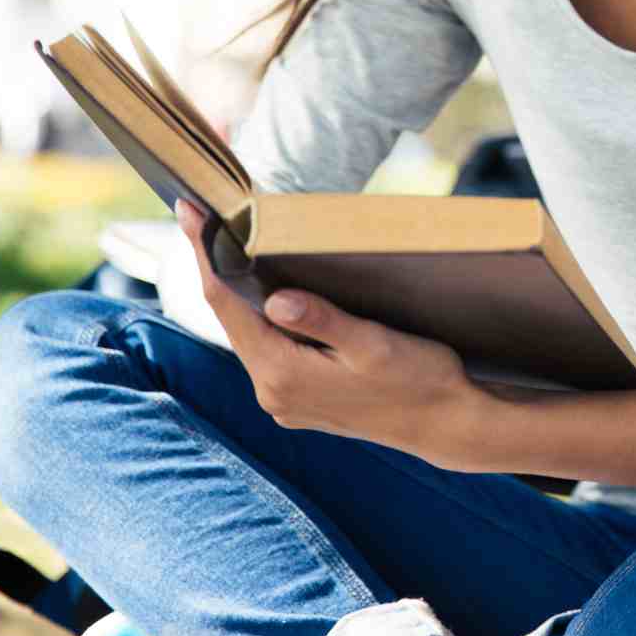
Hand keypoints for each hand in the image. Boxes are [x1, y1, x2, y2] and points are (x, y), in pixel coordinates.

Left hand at [174, 198, 474, 462]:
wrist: (446, 423)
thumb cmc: (419, 379)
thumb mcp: (374, 343)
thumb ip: (322, 320)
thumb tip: (275, 299)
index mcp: (283, 375)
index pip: (227, 304)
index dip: (205, 255)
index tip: (189, 212)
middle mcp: (273, 393)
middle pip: (230, 319)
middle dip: (216, 268)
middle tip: (205, 218)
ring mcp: (284, 400)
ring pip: (248, 335)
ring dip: (239, 293)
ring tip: (231, 246)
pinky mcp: (298, 401)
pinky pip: (267, 351)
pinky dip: (262, 319)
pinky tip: (270, 296)